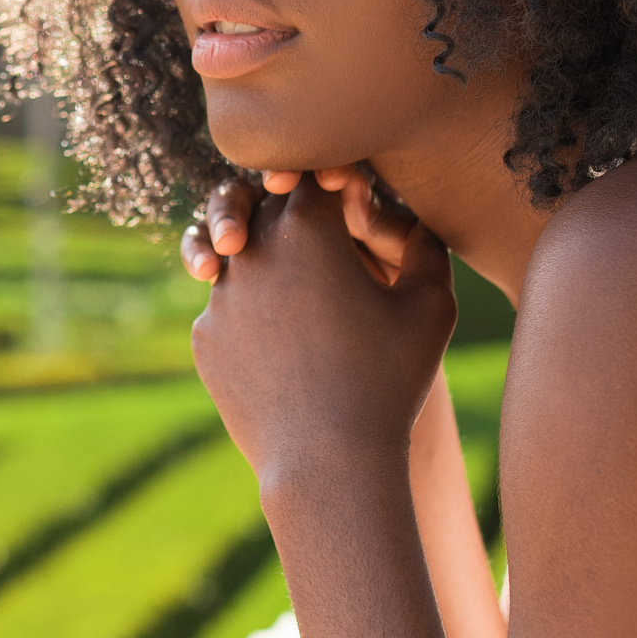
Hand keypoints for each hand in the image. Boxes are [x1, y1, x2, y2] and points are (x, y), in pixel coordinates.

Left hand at [190, 174, 456, 486]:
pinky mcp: (204, 337)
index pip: (315, 176)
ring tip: (306, 300)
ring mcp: (222, 295)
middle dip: (299, 219)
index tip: (351, 200)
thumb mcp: (431, 306)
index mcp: (308, 228)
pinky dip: (254, 316)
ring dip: (272, 266)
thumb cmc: (389, 380)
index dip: (335, 182)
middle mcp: (254, 250)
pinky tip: (286, 347)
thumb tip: (419, 221)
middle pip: (270, 208)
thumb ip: (425, 248)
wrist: (328, 462)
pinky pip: (228, 309)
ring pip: (243, 257)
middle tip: (328, 240)